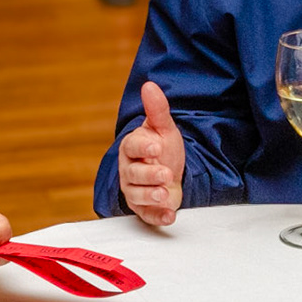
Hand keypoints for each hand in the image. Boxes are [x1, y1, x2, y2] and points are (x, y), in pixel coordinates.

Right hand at [118, 81, 184, 225]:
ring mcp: (135, 191)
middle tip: (165, 174)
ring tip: (165, 193)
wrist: (171, 174)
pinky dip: (159, 217)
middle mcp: (129, 170)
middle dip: (149, 175)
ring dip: (151, 196)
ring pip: (137, 196)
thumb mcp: (164, 129)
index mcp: (132, 148)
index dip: (143, 147)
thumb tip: (149, 85)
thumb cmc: (163, 150)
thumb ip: (157, 110)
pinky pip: (148, 215)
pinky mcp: (144, 209)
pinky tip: (170, 215)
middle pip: (133, 174)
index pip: (132, 147)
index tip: (156, 147)